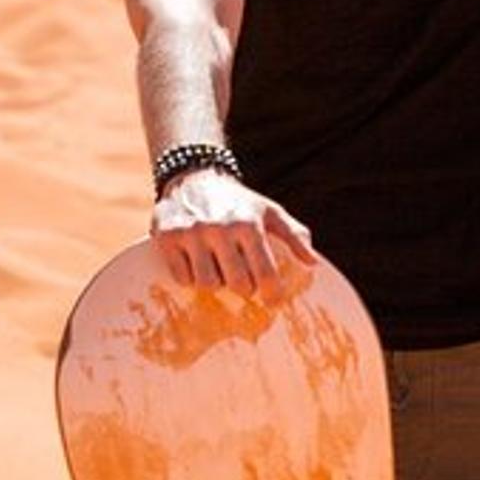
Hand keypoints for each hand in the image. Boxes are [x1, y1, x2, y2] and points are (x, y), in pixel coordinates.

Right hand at [150, 169, 316, 300]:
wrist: (194, 178)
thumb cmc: (239, 202)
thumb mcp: (270, 212)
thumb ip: (294, 235)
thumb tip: (312, 263)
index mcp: (249, 224)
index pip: (265, 273)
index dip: (272, 294)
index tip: (273, 301)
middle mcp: (220, 228)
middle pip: (236, 284)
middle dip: (242, 288)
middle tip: (242, 281)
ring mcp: (192, 233)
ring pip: (207, 284)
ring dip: (215, 282)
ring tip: (218, 267)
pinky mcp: (167, 238)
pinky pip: (181, 278)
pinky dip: (190, 276)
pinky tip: (196, 262)